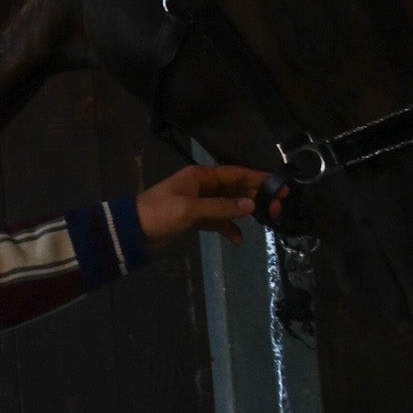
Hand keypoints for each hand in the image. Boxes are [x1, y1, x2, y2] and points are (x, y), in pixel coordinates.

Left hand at [135, 161, 283, 246]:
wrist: (133, 231)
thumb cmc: (159, 213)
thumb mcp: (190, 209)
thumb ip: (221, 207)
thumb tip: (251, 205)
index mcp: (201, 176)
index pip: (236, 173)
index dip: (258, 178)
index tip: (279, 185)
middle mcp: (203, 186)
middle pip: (236, 188)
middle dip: (257, 195)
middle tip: (279, 205)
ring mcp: (199, 203)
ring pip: (230, 204)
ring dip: (246, 212)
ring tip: (267, 220)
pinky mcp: (195, 219)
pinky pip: (218, 221)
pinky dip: (229, 228)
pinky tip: (238, 239)